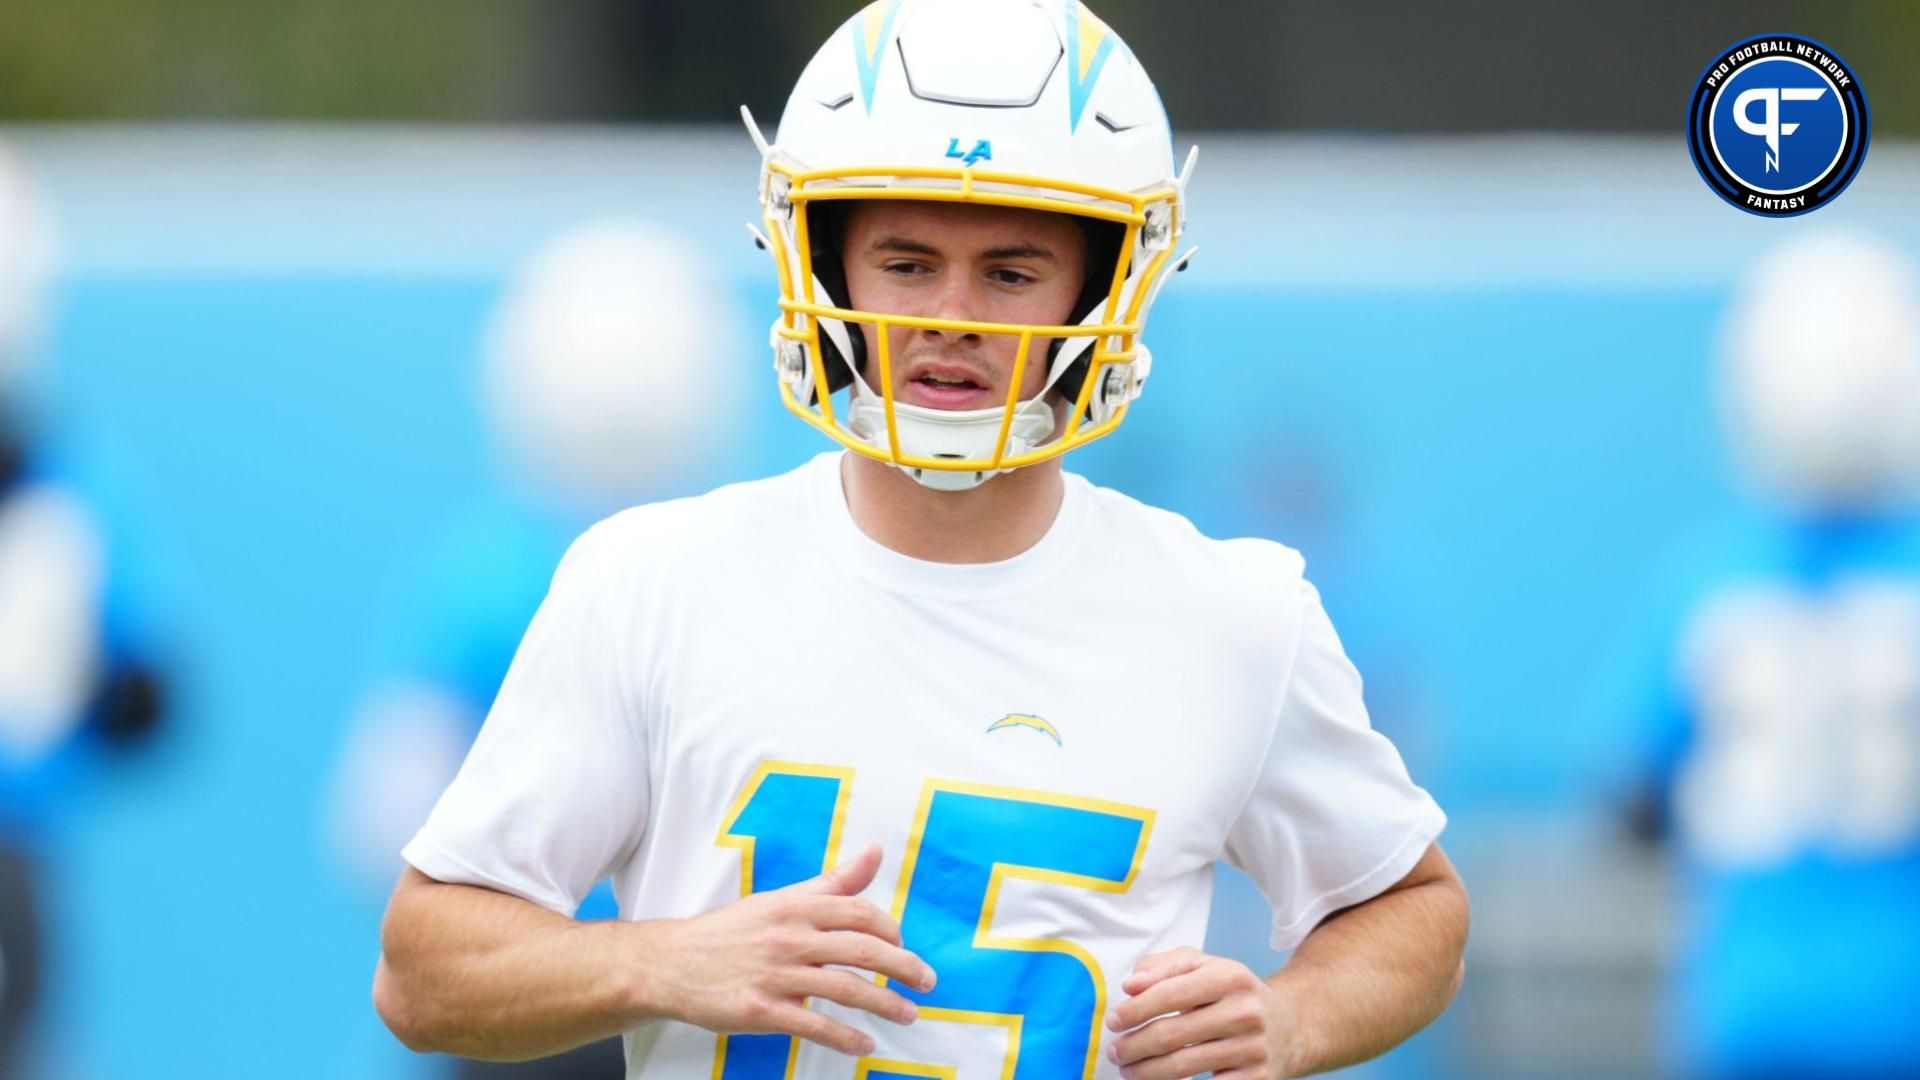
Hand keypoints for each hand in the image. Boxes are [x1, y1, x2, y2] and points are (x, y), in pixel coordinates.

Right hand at [643, 842, 936, 1056]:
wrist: (670, 963)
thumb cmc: (731, 932)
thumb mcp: (780, 899)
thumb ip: (832, 882)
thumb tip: (875, 853)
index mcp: (795, 907)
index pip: (859, 913)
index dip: (890, 929)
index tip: (903, 945)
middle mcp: (789, 937)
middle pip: (862, 950)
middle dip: (903, 967)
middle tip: (927, 982)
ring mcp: (776, 975)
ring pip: (845, 989)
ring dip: (885, 1004)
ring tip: (907, 1014)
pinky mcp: (761, 1010)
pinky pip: (815, 1026)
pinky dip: (846, 1037)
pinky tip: (864, 1043)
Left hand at [1104, 946, 1297, 1079]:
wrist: (1292, 1025)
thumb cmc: (1232, 993)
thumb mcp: (1205, 966)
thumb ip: (1163, 966)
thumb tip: (1131, 986)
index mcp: (1229, 976)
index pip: (1169, 994)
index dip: (1134, 1010)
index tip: (1113, 1021)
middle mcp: (1244, 1012)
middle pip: (1170, 1035)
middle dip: (1133, 1046)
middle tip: (1115, 1051)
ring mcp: (1253, 1049)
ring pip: (1182, 1067)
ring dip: (1145, 1072)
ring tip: (1129, 1070)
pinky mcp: (1258, 1079)